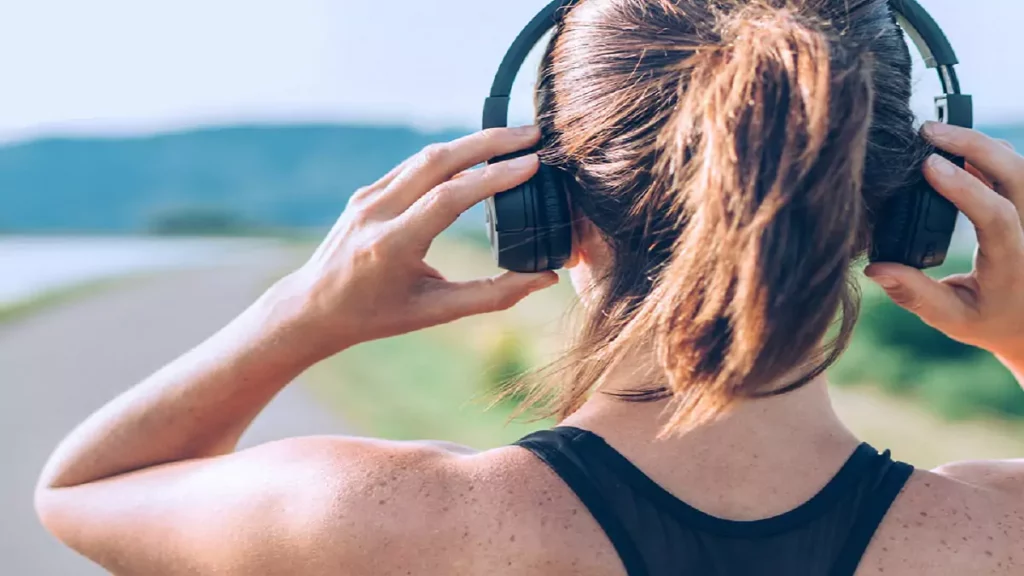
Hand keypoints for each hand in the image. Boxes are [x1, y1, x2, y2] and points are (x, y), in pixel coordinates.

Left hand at [268, 126, 558, 358]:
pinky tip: (478, 154)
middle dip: (489, 142)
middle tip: (531, 134)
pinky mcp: (367, 192)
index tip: (531, 164)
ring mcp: (367, 197)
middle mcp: (376, 213)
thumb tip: (544, 278)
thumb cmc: (377, 316)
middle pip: (438, 160)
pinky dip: (449, 156)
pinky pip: (413, 166)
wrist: (313, 307)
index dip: (493, 177)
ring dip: (471, 143)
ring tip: (513, 140)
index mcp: (392, 245)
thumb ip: (493, 296)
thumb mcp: (436, 312)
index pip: (449, 197)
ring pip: (426, 157)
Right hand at [865, 122, 1023, 360]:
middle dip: (975, 144)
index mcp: (1013, 264)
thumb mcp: (951, 318)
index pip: (997, 217)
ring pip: (1019, 163)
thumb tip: (875, 269)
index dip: (965, 187)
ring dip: (979, 143)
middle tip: (929, 131)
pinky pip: (1014, 167)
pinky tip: (953, 148)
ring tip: (936, 135)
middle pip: (1018, 173)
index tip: (928, 165)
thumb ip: (915, 294)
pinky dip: (985, 151)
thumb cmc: (989, 319)